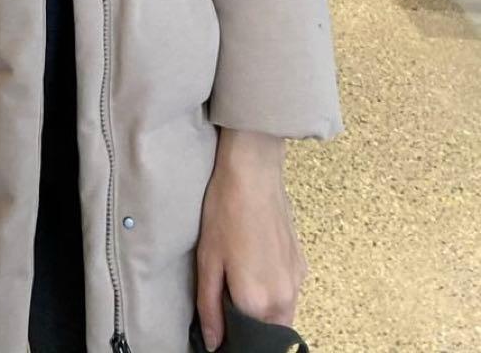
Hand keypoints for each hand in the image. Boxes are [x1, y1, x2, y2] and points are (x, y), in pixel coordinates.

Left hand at [195, 130, 306, 351]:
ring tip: (236, 281)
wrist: (253, 173)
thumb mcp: (208, 261)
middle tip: (224, 305)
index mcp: (259, 303)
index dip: (233, 339)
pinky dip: (271, 292)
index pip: (250, 342)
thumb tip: (215, 343)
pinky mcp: (302, 264)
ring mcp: (298, 281)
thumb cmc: (225, 212)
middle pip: (270, 332)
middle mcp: (286, 299)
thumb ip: (210, 307)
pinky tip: (251, 264)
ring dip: (261, 310)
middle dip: (249, 327)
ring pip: (281, 314)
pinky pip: (288, 293)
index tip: (219, 328)